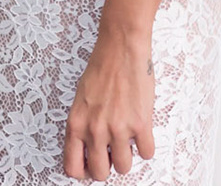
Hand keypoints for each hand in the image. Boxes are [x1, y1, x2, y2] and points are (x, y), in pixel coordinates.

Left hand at [63, 27, 154, 181]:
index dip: (83, 172)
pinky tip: (142, 133)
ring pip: (124, 167)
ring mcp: (118, 128)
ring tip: (128, 141)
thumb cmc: (101, 67)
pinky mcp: (140, 124)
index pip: (73, 167)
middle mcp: (95, 130)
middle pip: (101, 173)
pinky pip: (147, 153)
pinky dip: (146, 147)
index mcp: (76, 124)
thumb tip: (89, 147)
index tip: (91, 166)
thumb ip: (83, 125)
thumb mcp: (80, 99)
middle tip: (112, 154)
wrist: (121, 47)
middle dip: (107, 167)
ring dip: (128, 157)